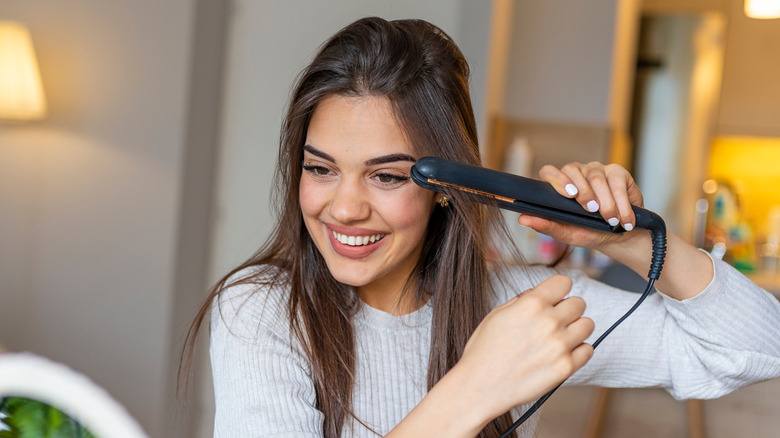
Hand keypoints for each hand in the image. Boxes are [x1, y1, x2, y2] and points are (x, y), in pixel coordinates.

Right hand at [453, 275, 593, 419]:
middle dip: (567, 310)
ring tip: (560, 337)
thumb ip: (523, 300)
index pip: (564, 282)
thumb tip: (540, 293)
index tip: (555, 297)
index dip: (558, 289)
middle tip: (554, 321)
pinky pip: (588, 350)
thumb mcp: (497, 314)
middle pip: (579, 303)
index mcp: (531, 304)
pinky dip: (578, 351)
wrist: (480, 386)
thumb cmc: (484, 350)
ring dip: (576, 329)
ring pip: (588, 325)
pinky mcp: (566, 367)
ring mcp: (560, 345)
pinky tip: (562, 353)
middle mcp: (549, 321)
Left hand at [518, 161, 643, 249]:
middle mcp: (577, 174)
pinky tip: (623, 218)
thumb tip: (522, 219)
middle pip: (573, 169)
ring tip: (610, 220)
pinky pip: (617, 181)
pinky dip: (621, 202)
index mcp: (560, 186)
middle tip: (592, 210)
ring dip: (605, 202)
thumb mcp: (568, 233)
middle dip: (583, 191)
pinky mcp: (617, 172)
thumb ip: (546, 226)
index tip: (569, 195)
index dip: (557, 180)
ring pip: (596, 177)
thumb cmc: (590, 232)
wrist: (620, 236)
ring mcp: (597, 170)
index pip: (549, 172)